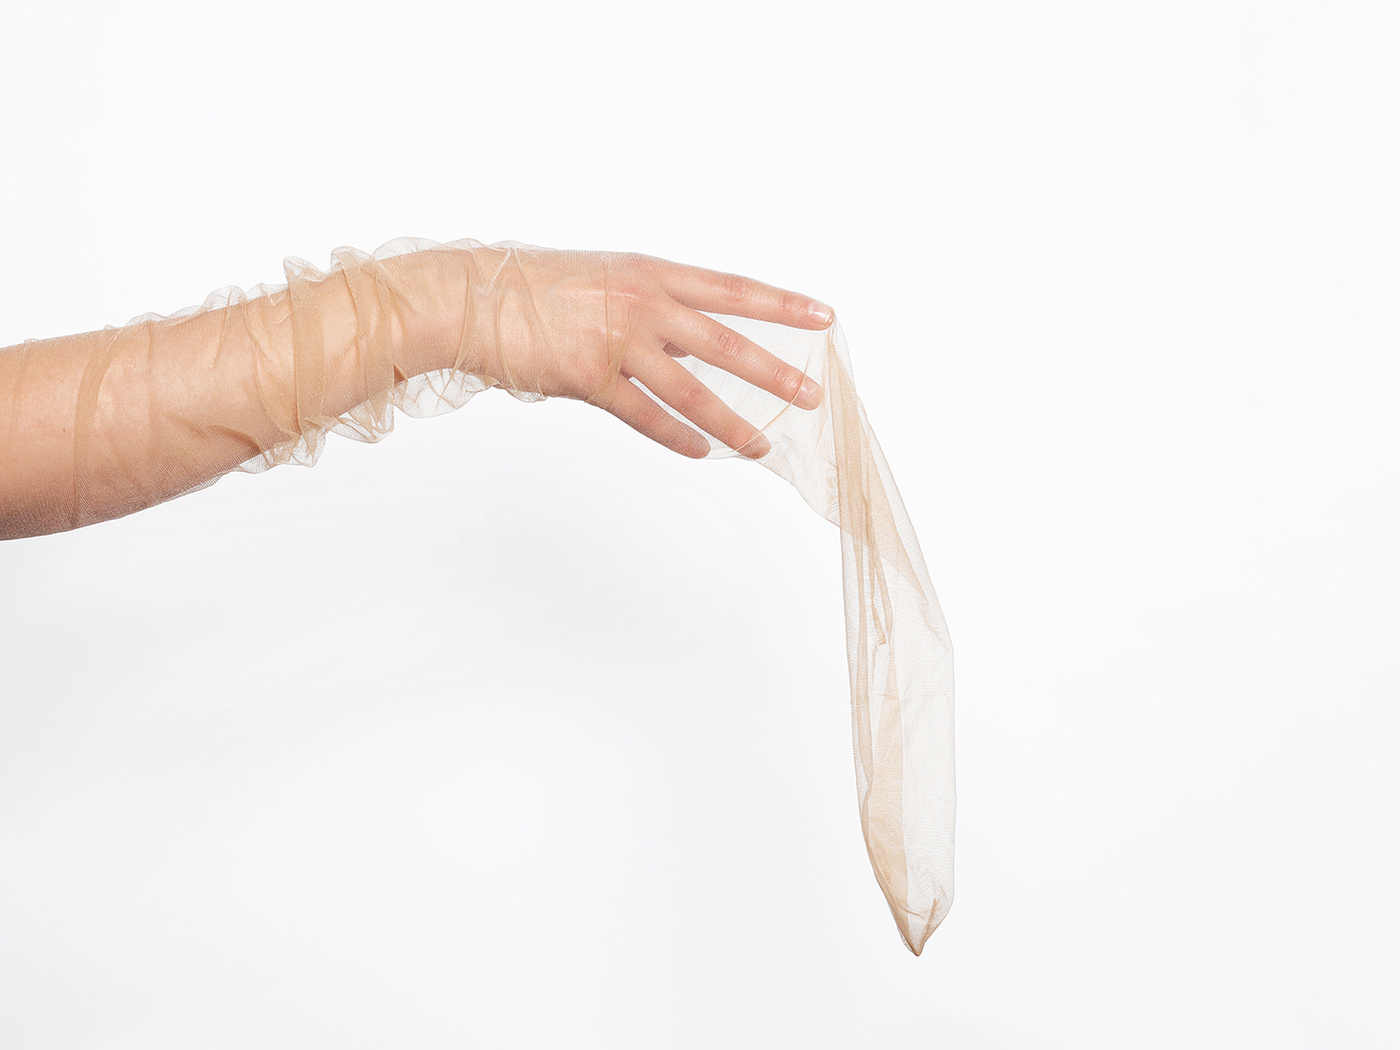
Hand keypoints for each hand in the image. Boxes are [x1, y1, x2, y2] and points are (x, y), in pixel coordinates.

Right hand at [437, 243, 831, 459]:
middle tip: (811, 395)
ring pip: (692, 391)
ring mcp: (616, 341)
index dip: (781, 304)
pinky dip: (678, 437)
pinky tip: (704, 453)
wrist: (470, 297)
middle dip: (774, 373)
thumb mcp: (603, 277)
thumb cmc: (533, 287)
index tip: (823, 316)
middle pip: (726, 343)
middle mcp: (641, 303)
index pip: (732, 289)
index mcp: (650, 271)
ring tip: (763, 444)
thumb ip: (649, 304)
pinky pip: (647, 416)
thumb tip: (688, 338)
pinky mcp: (589, 378)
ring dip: (732, 422)